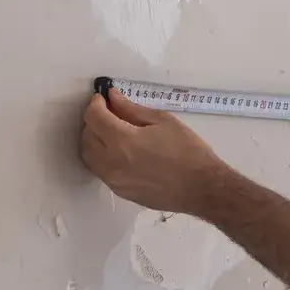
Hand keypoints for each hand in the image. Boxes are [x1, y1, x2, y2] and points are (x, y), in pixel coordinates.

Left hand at [80, 88, 227, 213]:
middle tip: (109, 114)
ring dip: (94, 141)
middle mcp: (112, 162)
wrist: (202, 188)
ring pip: (89, 157)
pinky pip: (102, 171)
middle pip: (86, 137)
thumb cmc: (188, 151)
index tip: (104, 98)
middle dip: (94, 121)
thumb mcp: (164, 122)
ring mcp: (114, 181)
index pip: (94, 117)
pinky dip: (104, 158)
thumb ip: (133, 109)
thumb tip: (113, 98)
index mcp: (123, 140)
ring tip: (112, 134)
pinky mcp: (121, 192)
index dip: (96, 103)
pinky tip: (122, 153)